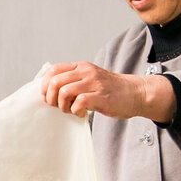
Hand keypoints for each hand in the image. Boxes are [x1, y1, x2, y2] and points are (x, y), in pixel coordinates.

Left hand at [40, 62, 175, 121]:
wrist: (135, 93)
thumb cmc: (110, 90)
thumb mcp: (90, 79)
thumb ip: (73, 81)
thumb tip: (50, 92)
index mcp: (81, 67)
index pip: (53, 70)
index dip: (45, 85)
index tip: (48, 96)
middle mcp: (86, 72)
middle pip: (55, 81)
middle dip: (51, 98)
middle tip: (58, 106)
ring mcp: (94, 83)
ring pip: (64, 92)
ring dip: (63, 106)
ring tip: (71, 110)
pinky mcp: (101, 96)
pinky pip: (79, 103)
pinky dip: (76, 111)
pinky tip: (82, 113)